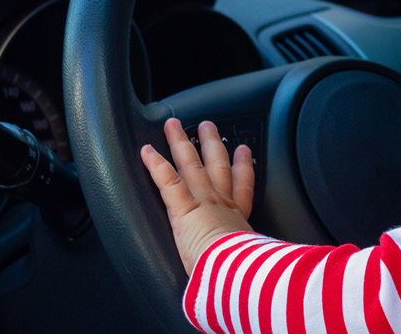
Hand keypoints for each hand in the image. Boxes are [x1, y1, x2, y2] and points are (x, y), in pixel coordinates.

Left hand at [140, 118, 255, 274]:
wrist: (236, 272)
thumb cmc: (242, 274)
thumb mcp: (253, 264)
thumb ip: (248, 260)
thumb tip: (252, 275)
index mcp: (238, 220)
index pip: (242, 188)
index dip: (243, 167)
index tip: (244, 153)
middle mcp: (222, 204)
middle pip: (217, 166)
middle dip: (213, 144)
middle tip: (209, 128)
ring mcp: (203, 201)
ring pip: (190, 165)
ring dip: (181, 143)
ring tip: (175, 126)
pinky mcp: (184, 208)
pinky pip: (167, 180)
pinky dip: (156, 164)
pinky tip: (147, 150)